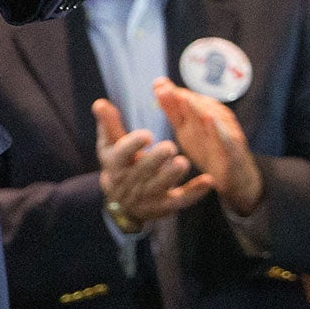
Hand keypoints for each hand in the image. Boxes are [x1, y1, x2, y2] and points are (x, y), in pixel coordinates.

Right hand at [94, 98, 214, 225]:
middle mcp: (130, 182)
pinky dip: (195, 193)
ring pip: (160, 187)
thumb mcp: (109, 145)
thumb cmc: (118, 164)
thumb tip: (100, 102)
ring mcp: (148, 196)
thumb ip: (108, 124)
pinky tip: (208, 181)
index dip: (133, 145)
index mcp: (115, 164)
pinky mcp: (166, 206)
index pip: (121, 154)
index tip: (147, 134)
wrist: (121, 202)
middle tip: (170, 146)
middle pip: (142, 171)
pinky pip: (181, 200)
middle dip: (156, 160)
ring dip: (172, 176)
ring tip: (183, 162)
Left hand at [154, 78, 263, 215]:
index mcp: (200, 115)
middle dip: (182, 96)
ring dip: (198, 107)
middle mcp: (214, 119)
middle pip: (197, 106)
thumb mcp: (186, 130)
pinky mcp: (235, 149)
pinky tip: (209, 119)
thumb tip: (158, 86)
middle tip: (166, 89)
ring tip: (183, 97)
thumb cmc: (208, 149)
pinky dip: (219, 128)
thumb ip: (173, 110)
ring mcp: (226, 133)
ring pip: (212, 117)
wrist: (236, 177)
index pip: (185, 102)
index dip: (171, 93)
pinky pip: (227, 138)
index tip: (156, 84)